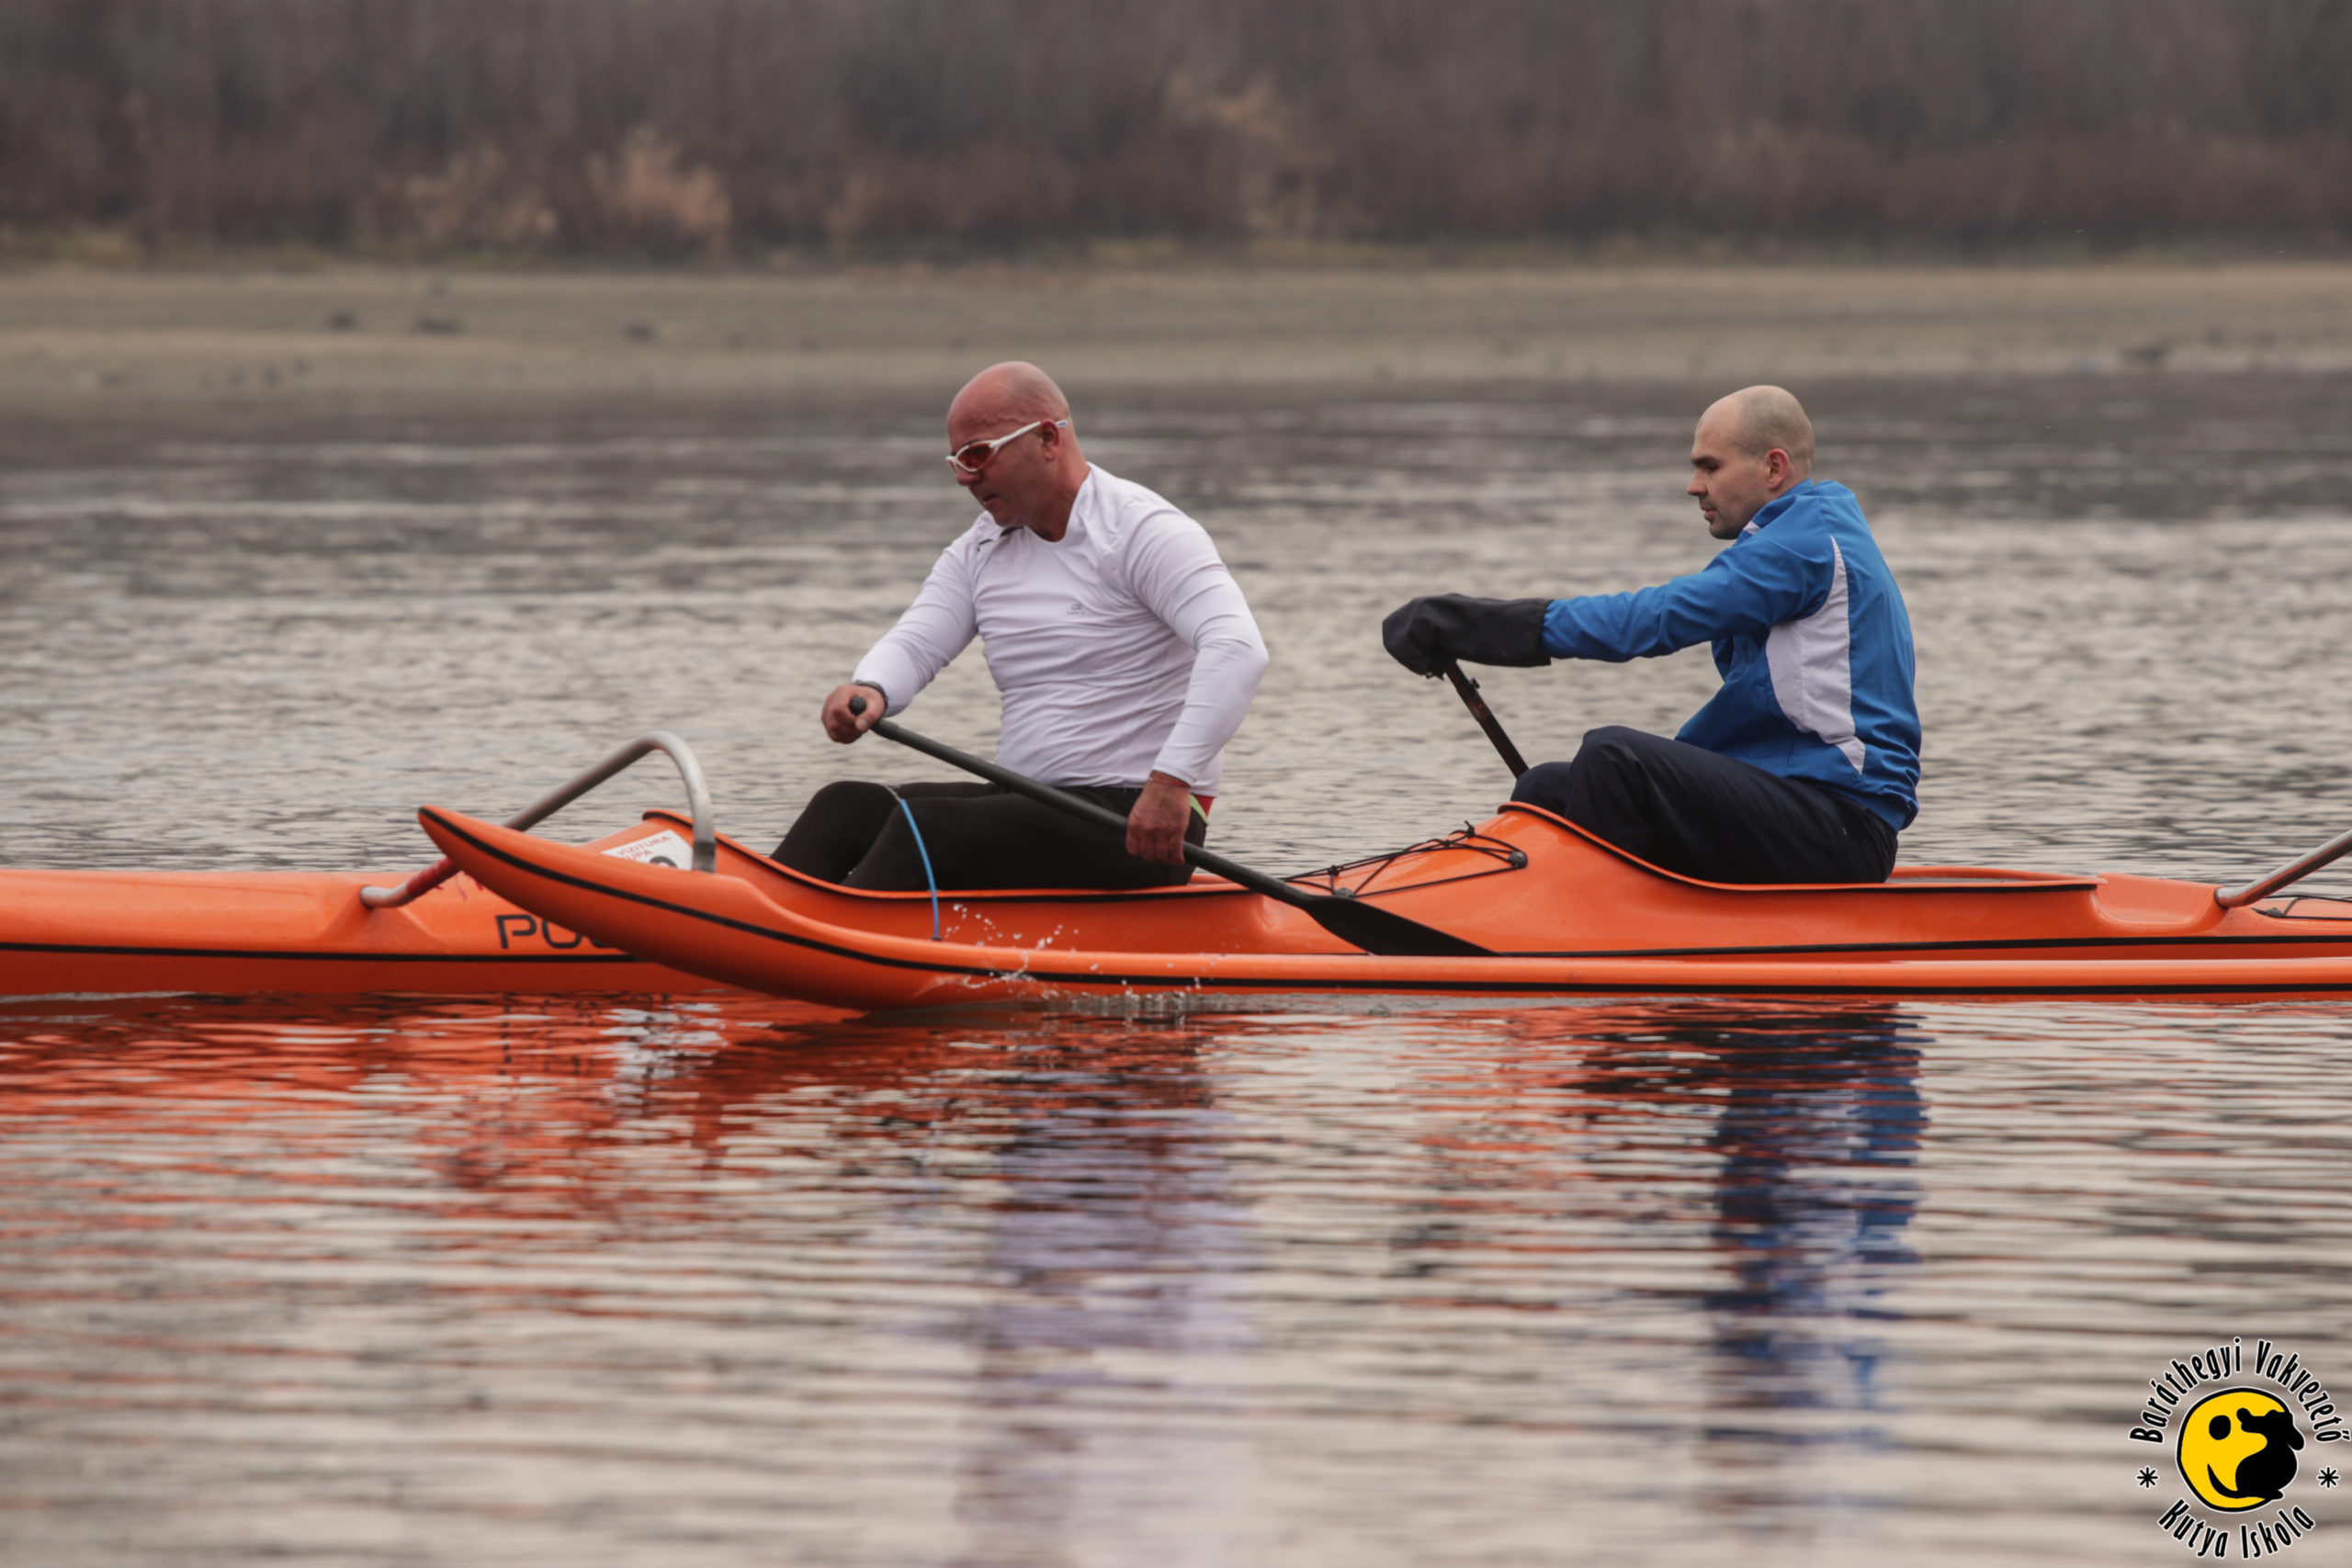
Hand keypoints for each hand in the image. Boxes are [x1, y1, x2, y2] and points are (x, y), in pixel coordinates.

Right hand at [821, 683, 886, 742]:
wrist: (865, 699)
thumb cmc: (871, 701)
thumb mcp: (876, 705)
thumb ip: (870, 715)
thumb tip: (860, 727)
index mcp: (842, 692)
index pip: (838, 710)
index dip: (850, 720)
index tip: (862, 722)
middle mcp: (830, 700)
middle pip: (833, 724)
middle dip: (851, 730)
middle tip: (863, 727)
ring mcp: (826, 711)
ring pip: (832, 732)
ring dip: (849, 735)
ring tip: (860, 728)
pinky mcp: (827, 721)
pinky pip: (833, 735)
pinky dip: (846, 738)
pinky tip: (854, 731)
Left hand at [1125, 771, 1192, 863]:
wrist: (1168, 782)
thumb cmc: (1154, 794)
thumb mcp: (1138, 811)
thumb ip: (1139, 826)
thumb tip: (1143, 841)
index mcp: (1134, 825)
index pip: (1133, 850)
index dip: (1140, 853)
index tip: (1146, 851)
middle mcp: (1146, 830)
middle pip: (1148, 855)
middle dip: (1154, 857)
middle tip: (1159, 854)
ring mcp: (1162, 831)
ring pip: (1162, 856)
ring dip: (1166, 859)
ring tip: (1170, 857)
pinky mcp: (1177, 830)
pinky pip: (1176, 851)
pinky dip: (1178, 859)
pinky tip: (1179, 860)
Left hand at [1380, 594, 1553, 674]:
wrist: (1527, 631)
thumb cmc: (1509, 641)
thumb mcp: (1471, 641)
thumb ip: (1451, 643)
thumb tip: (1436, 662)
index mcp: (1442, 607)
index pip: (1403, 626)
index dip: (1407, 650)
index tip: (1427, 669)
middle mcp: (1434, 603)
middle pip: (1391, 625)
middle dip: (1401, 652)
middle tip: (1425, 670)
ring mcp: (1435, 608)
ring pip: (1395, 630)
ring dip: (1408, 656)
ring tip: (1431, 670)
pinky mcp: (1438, 618)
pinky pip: (1408, 636)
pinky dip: (1414, 657)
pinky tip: (1433, 669)